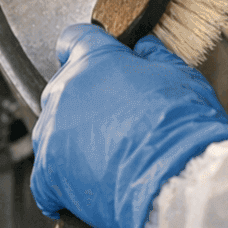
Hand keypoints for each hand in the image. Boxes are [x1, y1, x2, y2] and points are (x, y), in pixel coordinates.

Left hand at [30, 23, 227, 227]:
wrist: (177, 178)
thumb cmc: (184, 124)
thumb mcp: (181, 76)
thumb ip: (156, 58)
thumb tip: (145, 47)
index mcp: (96, 60)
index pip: (75, 39)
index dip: (85, 47)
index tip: (93, 58)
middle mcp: (66, 90)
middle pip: (64, 86)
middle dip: (85, 97)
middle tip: (117, 116)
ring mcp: (52, 132)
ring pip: (53, 128)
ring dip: (73, 137)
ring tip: (108, 155)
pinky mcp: (48, 173)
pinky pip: (44, 175)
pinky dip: (60, 180)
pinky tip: (79, 187)